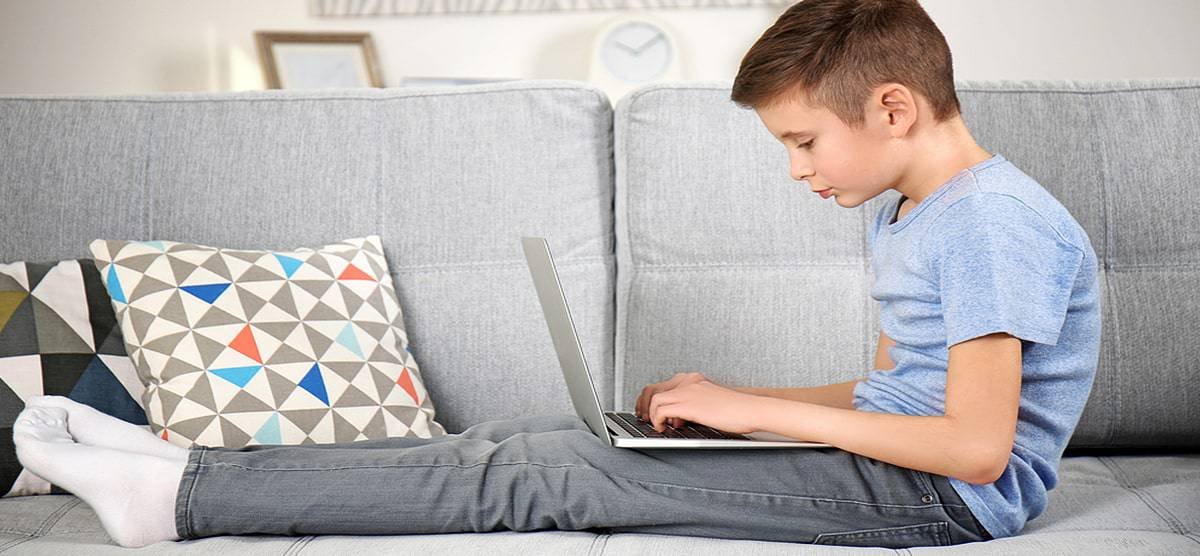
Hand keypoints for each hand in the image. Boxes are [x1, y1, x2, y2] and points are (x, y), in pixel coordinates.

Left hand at [644, 380, 764, 434]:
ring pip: (655, 399)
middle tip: (648, 420)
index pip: (664, 385)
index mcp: (695, 380)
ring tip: (658, 426)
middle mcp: (689, 382)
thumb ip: (696, 405)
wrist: (752, 409)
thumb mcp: (712, 403)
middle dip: (647, 406)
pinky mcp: (690, 405)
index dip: (653, 400)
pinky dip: (658, 420)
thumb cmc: (738, 411)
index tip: (652, 413)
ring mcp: (688, 392)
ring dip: (652, 414)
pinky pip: (662, 410)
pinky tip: (665, 429)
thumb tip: (682, 418)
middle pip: (654, 389)